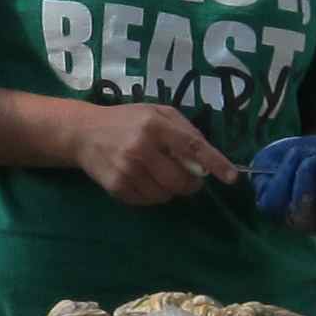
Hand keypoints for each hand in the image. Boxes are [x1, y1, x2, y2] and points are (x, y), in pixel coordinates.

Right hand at [73, 103, 239, 206]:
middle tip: (186, 176)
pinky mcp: (117, 187)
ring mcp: (127, 170)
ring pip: (166, 195)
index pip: (193, 147)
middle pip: (181, 180)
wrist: (84, 132)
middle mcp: (141, 148)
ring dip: (169, 189)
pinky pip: (147, 201)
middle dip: (191, 183)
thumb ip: (184, 132)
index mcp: (155, 125)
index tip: (232, 177)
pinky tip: (140, 178)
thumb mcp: (157, 113)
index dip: (215, 163)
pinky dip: (151, 194)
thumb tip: (204, 161)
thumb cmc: (127, 120)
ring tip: (156, 172)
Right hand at [248, 134, 315, 233]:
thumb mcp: (270, 161)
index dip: (284, 176)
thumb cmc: (297, 158)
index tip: (294, 153)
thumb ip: (260, 172)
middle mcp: (312, 225)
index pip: (277, 206)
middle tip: (312, 159)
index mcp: (284, 215)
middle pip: (306, 214)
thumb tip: (263, 175)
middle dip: (307, 179)